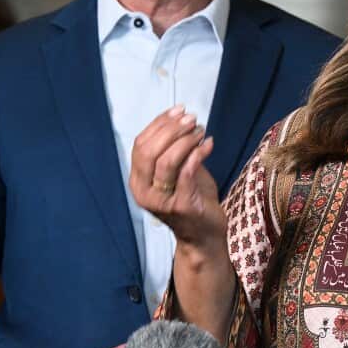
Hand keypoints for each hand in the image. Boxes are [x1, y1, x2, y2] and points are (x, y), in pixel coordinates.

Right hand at [128, 107, 220, 246]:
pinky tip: (209, 144)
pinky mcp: (181, 206)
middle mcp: (143, 192)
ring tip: (201, 132)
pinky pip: (187, 172)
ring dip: (186, 140)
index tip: (178, 111)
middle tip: (192, 120)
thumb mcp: (177, 172)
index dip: (159, 124)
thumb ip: (173, 150)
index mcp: (138, 181)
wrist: (203, 236)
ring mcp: (161, 200)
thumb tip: (180, 119)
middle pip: (149, 150)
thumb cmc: (192, 199)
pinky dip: (199, 153)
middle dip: (172, 129)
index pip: (140, 144)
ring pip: (166, 160)